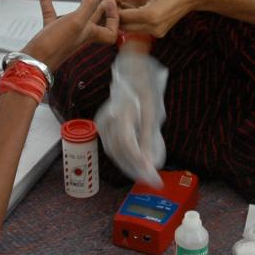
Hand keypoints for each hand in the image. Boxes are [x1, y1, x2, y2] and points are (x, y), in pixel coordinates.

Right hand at [24, 0, 119, 70]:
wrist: (32, 63)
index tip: (110, 2)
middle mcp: (79, 34)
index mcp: (89, 34)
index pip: (110, 31)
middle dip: (101, 5)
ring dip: (82, 2)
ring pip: (76, 15)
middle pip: (96, 20)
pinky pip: (51, 12)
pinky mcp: (49, 31)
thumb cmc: (55, 46)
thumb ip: (90, 5)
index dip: (114, 18)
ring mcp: (64, 32)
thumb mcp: (76, 22)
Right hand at [95, 50, 167, 187]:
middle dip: (136, 169)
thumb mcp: (152, 113)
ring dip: (128, 165)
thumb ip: (148, 139)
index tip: (153, 176)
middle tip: (152, 180)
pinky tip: (132, 162)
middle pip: (119, 151)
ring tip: (144, 174)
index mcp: (123, 112)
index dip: (139, 163)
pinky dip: (121, 156)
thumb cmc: (144, 90)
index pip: (128, 144)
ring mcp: (103, 121)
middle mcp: (109, 118)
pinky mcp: (101, 124)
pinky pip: (110, 146)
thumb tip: (149, 164)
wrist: (131, 74)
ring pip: (113, 151)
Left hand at [114, 0, 202, 37]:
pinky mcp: (159, 32)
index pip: (122, 17)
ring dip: (124, 18)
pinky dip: (133, 20)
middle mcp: (154, 28)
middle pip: (125, 26)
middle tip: (108, 2)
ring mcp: (157, 32)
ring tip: (119, 3)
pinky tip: (130, 7)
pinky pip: (140, 28)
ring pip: (131, 28)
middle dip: (115, 15)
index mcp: (151, 16)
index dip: (111, 9)